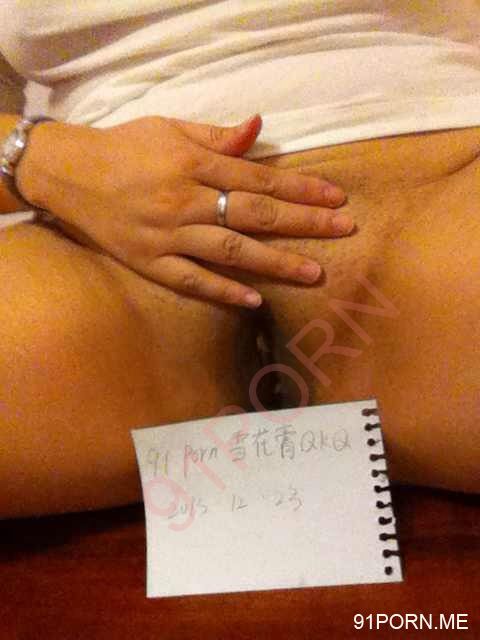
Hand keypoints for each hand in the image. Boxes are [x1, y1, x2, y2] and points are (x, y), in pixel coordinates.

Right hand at [18, 114, 353, 307]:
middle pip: (255, 214)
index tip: (336, 198)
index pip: (260, 177)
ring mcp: (168, 236)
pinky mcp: (151, 263)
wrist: (69, 174)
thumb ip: (217, 136)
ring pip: (231, 251)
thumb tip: (259, 128)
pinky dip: (224, 291)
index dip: (301, 187)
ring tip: (314, 272)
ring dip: (275, 262)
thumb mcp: (169, 129)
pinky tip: (256, 301)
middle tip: (343, 231)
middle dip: (304, 223)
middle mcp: (185, 200)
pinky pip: (192, 280)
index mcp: (193, 163)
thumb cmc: (125, 147)